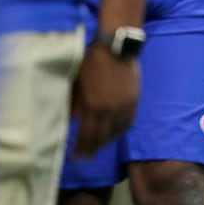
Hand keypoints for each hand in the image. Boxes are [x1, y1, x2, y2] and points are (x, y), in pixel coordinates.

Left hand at [70, 43, 139, 157]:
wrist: (117, 47)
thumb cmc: (91, 63)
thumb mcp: (76, 83)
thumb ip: (73, 103)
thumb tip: (69, 120)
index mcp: (93, 106)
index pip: (87, 135)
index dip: (81, 148)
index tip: (76, 156)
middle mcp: (110, 110)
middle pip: (102, 137)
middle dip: (93, 149)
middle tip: (86, 157)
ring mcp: (124, 106)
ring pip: (116, 132)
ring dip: (107, 142)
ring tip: (99, 147)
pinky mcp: (134, 100)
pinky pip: (128, 122)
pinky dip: (120, 131)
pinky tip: (114, 134)